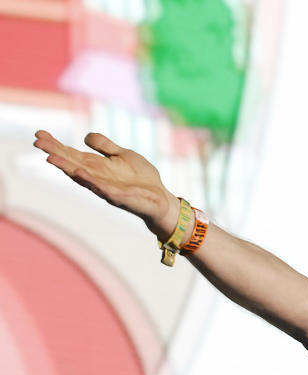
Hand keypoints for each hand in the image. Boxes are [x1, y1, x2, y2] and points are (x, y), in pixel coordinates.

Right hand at [33, 131, 178, 236]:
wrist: (161, 199)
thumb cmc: (142, 178)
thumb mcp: (124, 155)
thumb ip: (105, 146)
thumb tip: (84, 136)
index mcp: (97, 166)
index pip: (72, 154)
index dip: (56, 145)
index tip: (39, 133)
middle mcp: (97, 177)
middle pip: (71, 163)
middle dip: (55, 153)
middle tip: (37, 141)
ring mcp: (106, 187)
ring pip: (82, 176)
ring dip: (66, 168)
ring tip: (50, 158)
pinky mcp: (118, 196)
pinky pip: (102, 188)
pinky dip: (90, 181)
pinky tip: (79, 173)